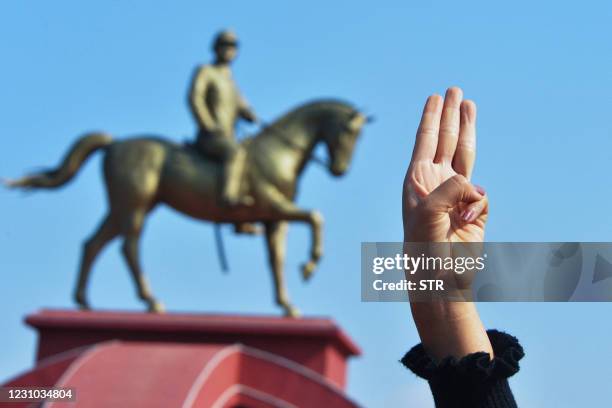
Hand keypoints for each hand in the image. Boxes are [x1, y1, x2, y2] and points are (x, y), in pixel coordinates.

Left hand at [404, 87, 492, 359]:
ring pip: (465, 154)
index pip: (425, 141)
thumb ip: (452, 187)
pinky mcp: (476, 211)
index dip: (430, 118)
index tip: (434, 97)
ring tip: (469, 103)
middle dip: (450, 114)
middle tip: (454, 89)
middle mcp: (435, 183)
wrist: (439, 278)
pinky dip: (476, 206)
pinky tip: (466, 221)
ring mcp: (456, 195)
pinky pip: (482, 196)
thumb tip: (476, 187)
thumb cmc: (423, 245)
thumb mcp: (429, 211)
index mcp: (416, 182)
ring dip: (467, 128)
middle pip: (445, 139)